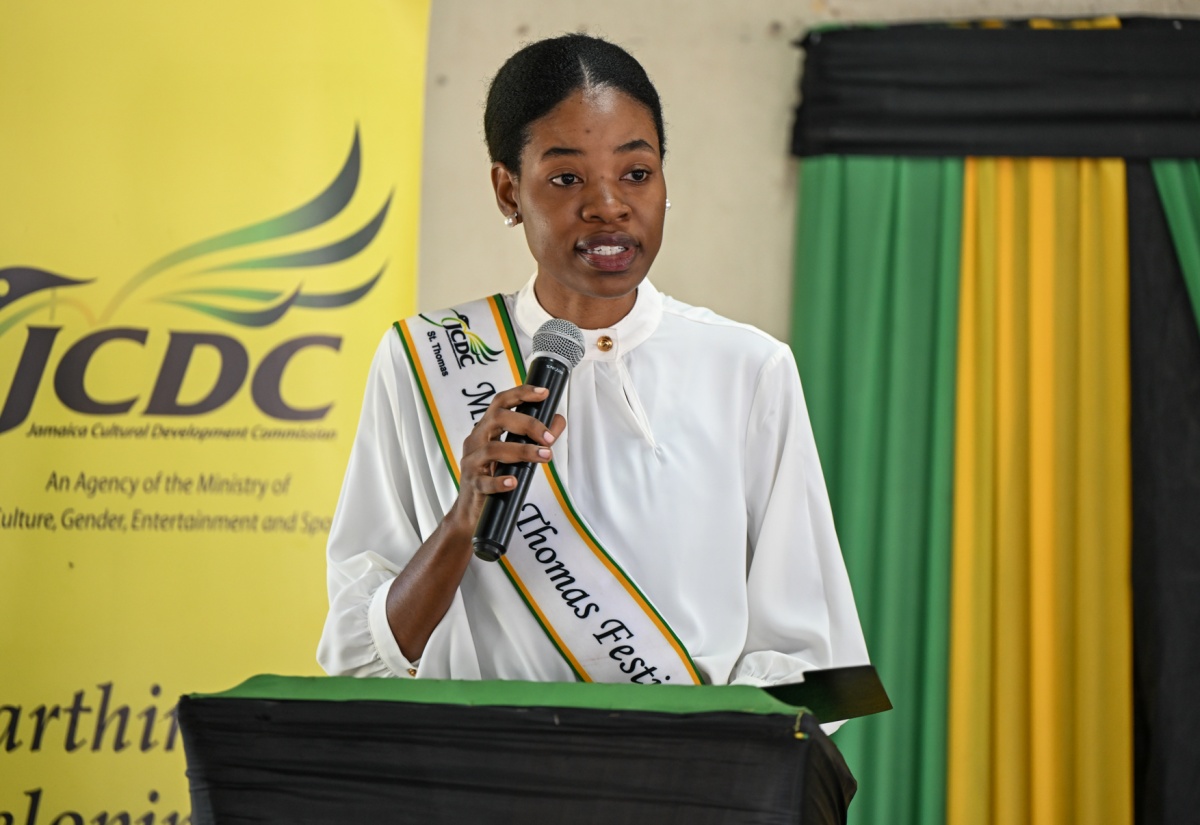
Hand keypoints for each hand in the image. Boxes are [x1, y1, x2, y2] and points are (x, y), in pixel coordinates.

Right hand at [447, 384, 566, 532]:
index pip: (501, 402)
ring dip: (522, 451)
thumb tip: (558, 420)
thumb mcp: (515, 453)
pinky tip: (514, 482)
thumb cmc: (494, 475)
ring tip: (544, 456)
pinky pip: (485, 482)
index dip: (521, 393)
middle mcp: (476, 440)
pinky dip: (500, 481)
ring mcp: (472, 462)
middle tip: (549, 437)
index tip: (544, 393)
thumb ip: (537, 436)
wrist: (471, 510)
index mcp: (487, 428)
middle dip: (527, 424)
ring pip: (493, 449)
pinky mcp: (473, 484)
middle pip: (497, 418)